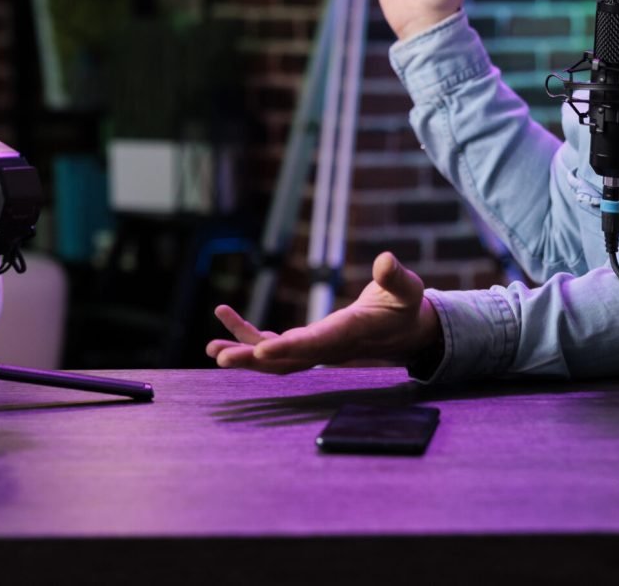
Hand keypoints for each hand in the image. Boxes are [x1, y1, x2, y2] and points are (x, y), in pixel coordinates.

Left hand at [206, 252, 441, 373]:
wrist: (405, 331)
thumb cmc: (404, 306)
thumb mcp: (406, 288)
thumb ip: (396, 277)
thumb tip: (386, 259)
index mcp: (351, 332)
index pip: (318, 342)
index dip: (291, 347)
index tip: (261, 351)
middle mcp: (329, 348)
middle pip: (288, 359)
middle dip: (253, 358)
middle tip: (221, 357)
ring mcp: (317, 350)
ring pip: (276, 358)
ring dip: (244, 352)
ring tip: (211, 349)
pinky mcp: (309, 344)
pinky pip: (276, 346)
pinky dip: (250, 337)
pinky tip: (227, 321)